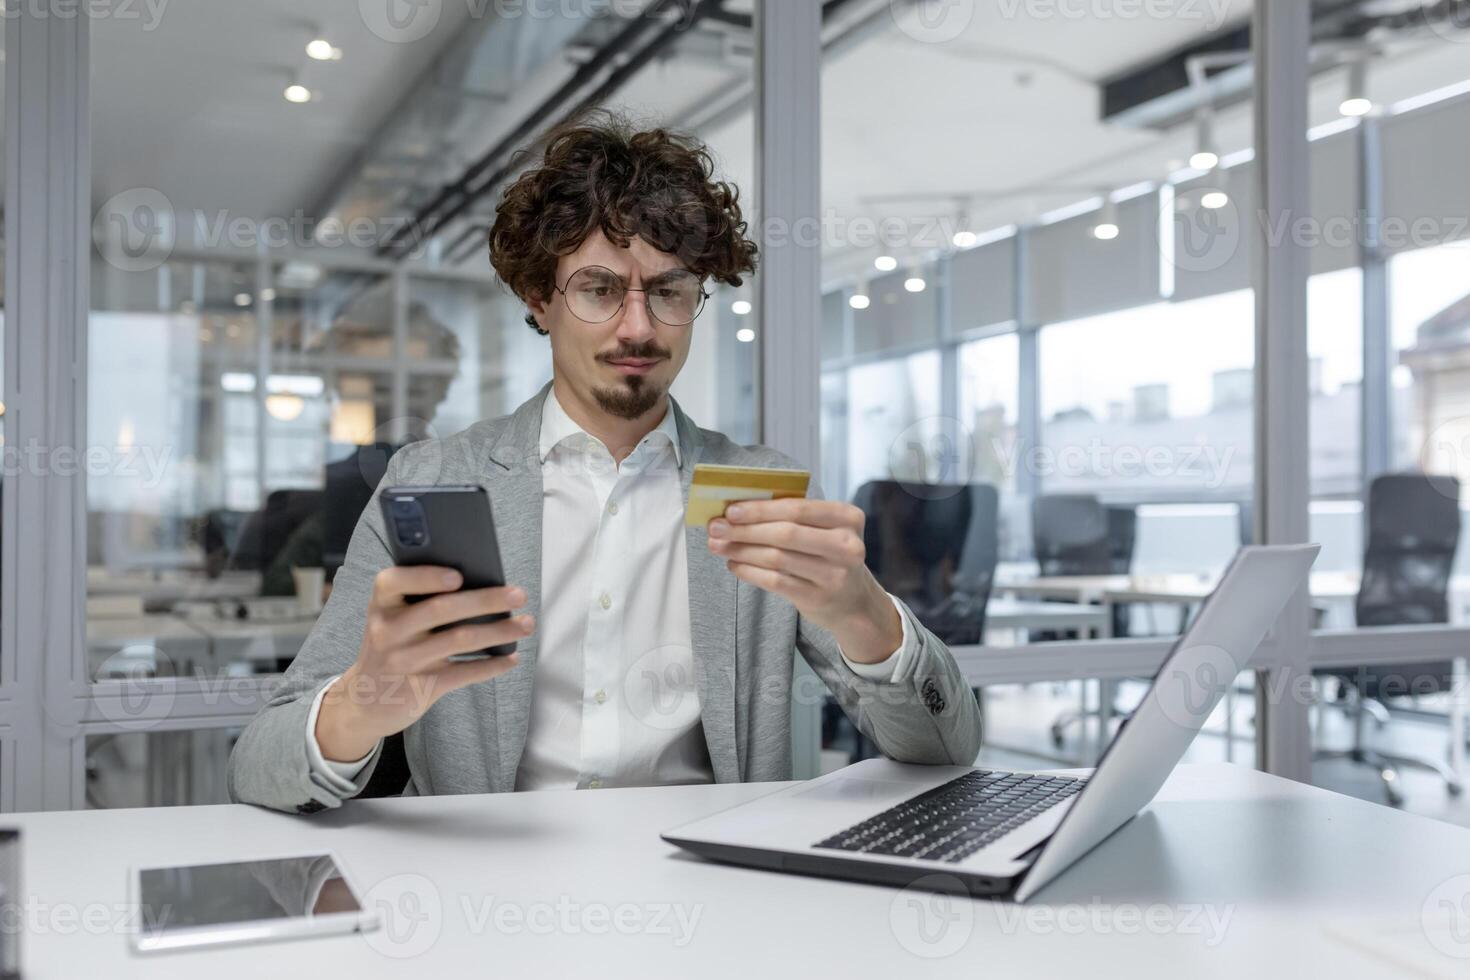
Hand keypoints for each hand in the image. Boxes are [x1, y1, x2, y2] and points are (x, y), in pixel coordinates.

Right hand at [315, 566, 533, 761]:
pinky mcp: (420, 688)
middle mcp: (388, 631)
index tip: (459, 576)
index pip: (394, 582)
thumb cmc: (391, 646)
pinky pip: (463, 673)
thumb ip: (419, 599)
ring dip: (499, 631)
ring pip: (459, 640)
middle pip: (441, 609)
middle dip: (485, 600)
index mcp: (382, 605)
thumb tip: (479, 581)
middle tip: (518, 594)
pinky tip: (511, 658)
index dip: (426, 577)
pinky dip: (492, 665)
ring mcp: (404, 661)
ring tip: (526, 624)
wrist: (364, 702)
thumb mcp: (392, 619)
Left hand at [707, 498, 901, 663]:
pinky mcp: (818, 598)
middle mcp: (846, 546)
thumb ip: (793, 516)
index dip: (760, 509)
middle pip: (785, 533)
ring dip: (741, 550)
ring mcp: (834, 575)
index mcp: (847, 518)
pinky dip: (749, 571)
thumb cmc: (829, 555)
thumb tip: (738, 510)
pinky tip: (734, 565)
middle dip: (745, 529)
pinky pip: (774, 582)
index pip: (797, 508)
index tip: (730, 509)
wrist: (853, 601)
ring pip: (776, 558)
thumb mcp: (826, 530)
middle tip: (716, 527)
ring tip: (719, 546)